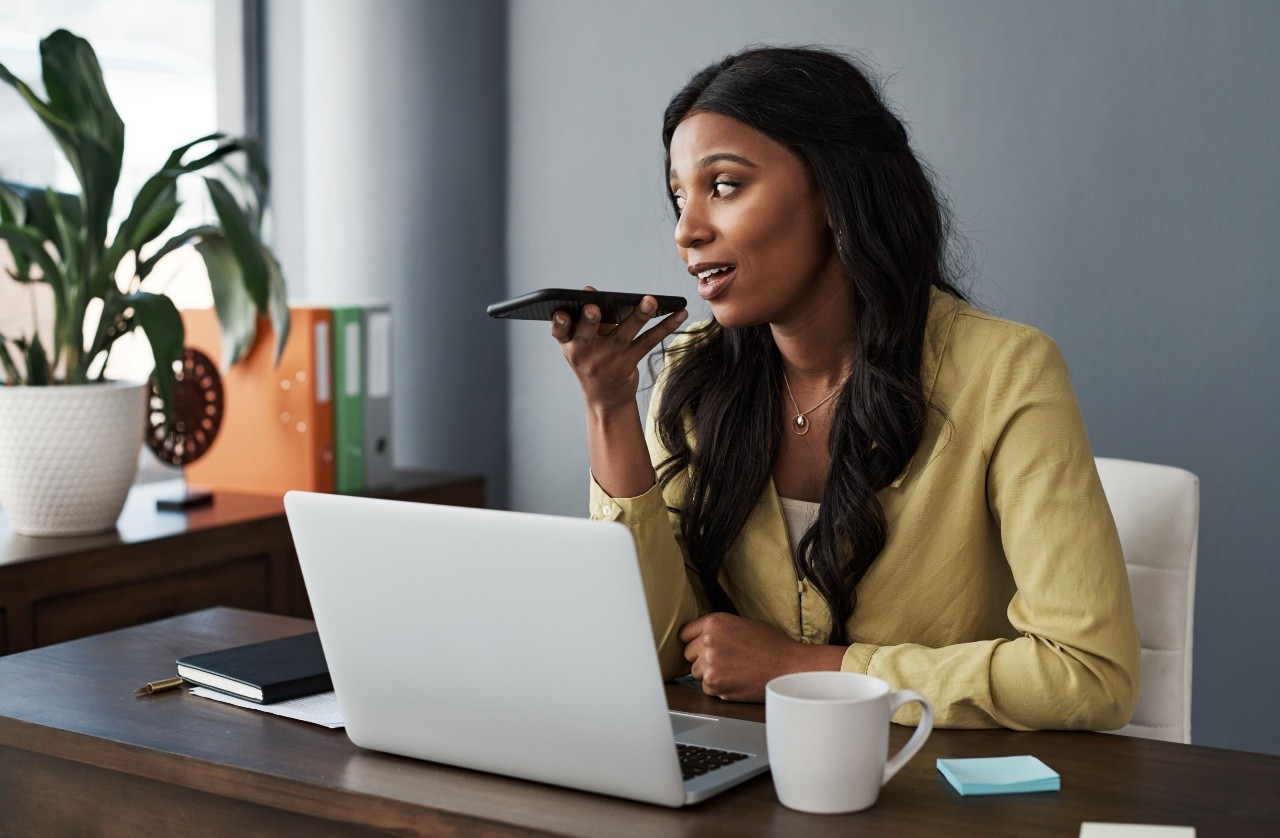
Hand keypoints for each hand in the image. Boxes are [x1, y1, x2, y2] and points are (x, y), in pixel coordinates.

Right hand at [551, 286, 687, 412]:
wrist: (605, 399)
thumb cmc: (592, 359)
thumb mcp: (582, 342)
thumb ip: (586, 318)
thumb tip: (591, 290)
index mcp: (568, 342)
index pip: (560, 331)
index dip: (559, 322)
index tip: (562, 312)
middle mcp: (584, 352)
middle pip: (587, 333)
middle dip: (589, 320)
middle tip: (593, 307)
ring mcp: (606, 360)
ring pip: (623, 335)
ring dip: (637, 316)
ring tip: (651, 300)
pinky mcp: (627, 364)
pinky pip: (647, 342)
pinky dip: (665, 326)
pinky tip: (680, 313)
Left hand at [678, 613, 844, 701]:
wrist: (789, 666)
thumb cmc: (772, 644)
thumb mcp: (742, 623)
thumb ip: (719, 629)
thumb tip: (702, 636)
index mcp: (714, 623)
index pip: (685, 633)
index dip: (693, 640)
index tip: (697, 645)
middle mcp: (708, 642)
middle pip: (688, 653)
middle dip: (701, 657)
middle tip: (723, 659)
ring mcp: (710, 665)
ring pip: (696, 672)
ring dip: (709, 672)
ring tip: (731, 670)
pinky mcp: (715, 686)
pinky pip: (706, 688)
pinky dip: (717, 687)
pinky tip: (735, 680)